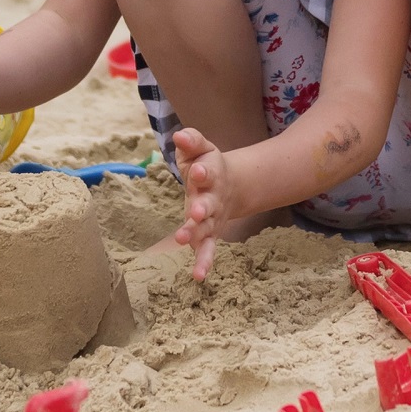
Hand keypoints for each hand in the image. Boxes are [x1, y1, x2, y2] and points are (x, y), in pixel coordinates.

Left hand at [168, 127, 236, 279]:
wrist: (232, 186)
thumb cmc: (207, 165)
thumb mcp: (201, 149)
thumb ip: (191, 141)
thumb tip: (178, 135)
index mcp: (211, 174)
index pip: (206, 172)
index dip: (202, 172)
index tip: (196, 171)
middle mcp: (213, 198)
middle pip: (208, 204)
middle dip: (202, 208)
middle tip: (195, 212)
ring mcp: (213, 218)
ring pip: (206, 228)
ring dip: (196, 234)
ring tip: (183, 240)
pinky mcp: (210, 234)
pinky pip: (208, 249)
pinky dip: (204, 262)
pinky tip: (199, 276)